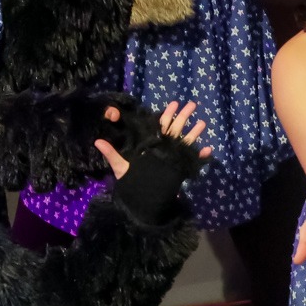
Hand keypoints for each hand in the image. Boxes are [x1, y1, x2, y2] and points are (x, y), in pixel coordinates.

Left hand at [95, 101, 211, 176]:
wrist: (141, 202)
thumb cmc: (131, 182)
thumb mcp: (120, 166)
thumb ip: (112, 154)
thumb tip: (97, 141)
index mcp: (151, 145)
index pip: (159, 125)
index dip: (166, 114)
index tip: (173, 104)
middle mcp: (163, 149)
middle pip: (175, 128)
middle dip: (184, 117)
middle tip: (192, 104)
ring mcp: (173, 158)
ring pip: (185, 141)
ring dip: (194, 133)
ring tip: (202, 123)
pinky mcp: (180, 169)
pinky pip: (192, 161)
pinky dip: (201, 156)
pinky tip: (208, 149)